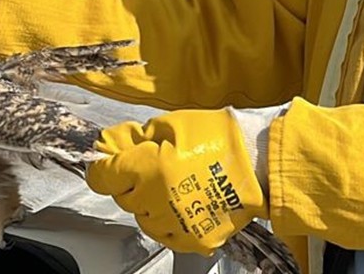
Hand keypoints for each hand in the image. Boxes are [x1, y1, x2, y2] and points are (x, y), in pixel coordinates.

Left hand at [87, 108, 267, 255]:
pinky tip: (184, 200)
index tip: (108, 162)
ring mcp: (175, 223)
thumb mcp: (172, 123)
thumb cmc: (221, 137)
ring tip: (175, 182)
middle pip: (123, 197)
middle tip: (157, 164)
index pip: (102, 177)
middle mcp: (157, 200)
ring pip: (143, 217)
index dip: (103, 167)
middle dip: (133, 181)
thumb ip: (135, 136)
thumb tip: (109, 144)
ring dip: (150, 201)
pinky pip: (165, 233)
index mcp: (149, 168)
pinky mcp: (193, 238)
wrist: (261, 160)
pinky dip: (168, 219)